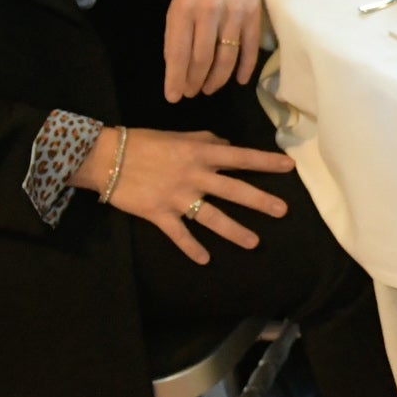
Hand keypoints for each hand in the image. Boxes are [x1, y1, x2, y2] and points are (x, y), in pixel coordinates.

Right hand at [71, 126, 293, 265]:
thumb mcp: (179, 136)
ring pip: (212, 216)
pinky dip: (191, 248)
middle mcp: (194, 176)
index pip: (240, 157)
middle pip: (234, 190)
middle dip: (260, 201)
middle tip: (283, 211)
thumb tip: (228, 145)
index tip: (290, 167)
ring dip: (234, 231)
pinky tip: (205, 260)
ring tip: (254, 243)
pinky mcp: (159, 214)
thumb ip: (206, 141)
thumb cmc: (144, 142)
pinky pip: (179, 234)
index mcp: (200, 153)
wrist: (105, 157)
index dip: (266, 161)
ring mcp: (177, 197)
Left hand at [162, 0, 265, 101]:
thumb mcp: (178, 2)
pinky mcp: (253, 14)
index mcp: (182, 9)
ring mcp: (232, 13)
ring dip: (217, 79)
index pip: (177, 52)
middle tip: (193, 93)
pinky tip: (239, 80)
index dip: (175, 78)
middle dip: (195, 81)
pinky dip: (245, 68)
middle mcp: (207, 12)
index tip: (174, 97)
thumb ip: (177, 32)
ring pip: (225, 57)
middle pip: (201, 58)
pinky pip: (249, 48)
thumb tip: (178, 69)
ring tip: (209, 89)